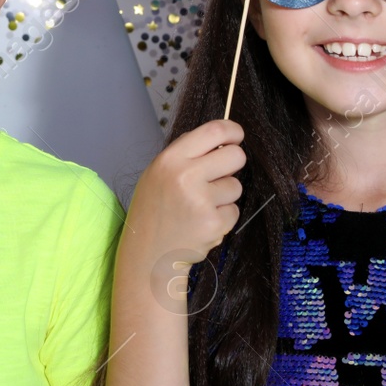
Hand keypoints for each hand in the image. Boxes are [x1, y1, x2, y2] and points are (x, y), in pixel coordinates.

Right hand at [122, 119, 244, 270]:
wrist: (148, 254)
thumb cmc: (155, 210)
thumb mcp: (158, 173)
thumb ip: (186, 154)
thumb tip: (220, 137)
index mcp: (170, 159)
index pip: (214, 131)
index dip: (232, 131)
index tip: (236, 136)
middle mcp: (185, 176)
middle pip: (235, 156)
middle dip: (233, 165)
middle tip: (218, 177)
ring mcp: (200, 201)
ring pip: (236, 186)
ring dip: (224, 196)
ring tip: (200, 207)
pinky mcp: (213, 224)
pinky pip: (234, 211)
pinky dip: (223, 218)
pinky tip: (202, 223)